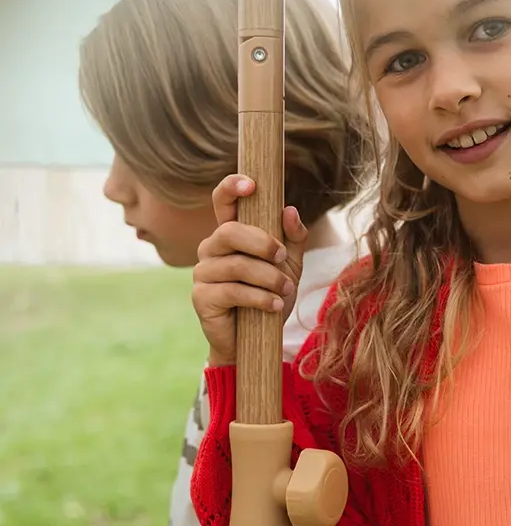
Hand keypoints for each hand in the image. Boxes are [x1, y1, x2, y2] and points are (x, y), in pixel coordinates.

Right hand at [191, 175, 306, 366]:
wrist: (258, 340)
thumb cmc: (270, 296)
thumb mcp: (289, 266)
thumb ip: (293, 238)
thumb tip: (290, 210)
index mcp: (231, 234)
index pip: (222, 202)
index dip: (231, 188)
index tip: (252, 184)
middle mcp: (211, 248)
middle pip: (229, 231)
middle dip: (262, 242)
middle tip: (283, 256)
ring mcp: (203, 273)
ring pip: (236, 265)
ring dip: (268, 277)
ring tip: (286, 289)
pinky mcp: (202, 298)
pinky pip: (232, 291)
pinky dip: (259, 297)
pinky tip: (274, 306)